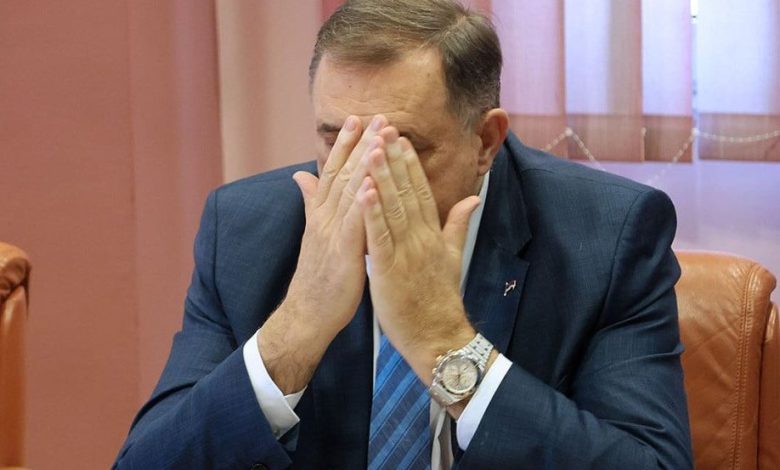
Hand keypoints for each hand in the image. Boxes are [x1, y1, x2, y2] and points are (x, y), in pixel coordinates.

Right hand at [259, 114, 386, 392]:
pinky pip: (353, 224)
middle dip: (361, 143)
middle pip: (344, 174)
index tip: (359, 118)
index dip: (346, 144)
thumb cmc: (317, 275)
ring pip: (350, 192)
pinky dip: (362, 202)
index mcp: (321, 213)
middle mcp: (325, 217)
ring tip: (379, 137)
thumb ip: (310, 202)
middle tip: (378, 115)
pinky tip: (372, 182)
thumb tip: (299, 175)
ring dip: (365, 162)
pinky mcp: (343, 253)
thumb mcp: (313, 233)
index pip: (334, 171)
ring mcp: (332, 234)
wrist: (307, 313)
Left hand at [357, 127, 479, 384]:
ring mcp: (407, 252)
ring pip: (393, 208)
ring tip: (372, 147)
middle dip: (394, 158)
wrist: (438, 336)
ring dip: (382, 177)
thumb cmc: (440, 298)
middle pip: (407, 192)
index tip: (400, 137)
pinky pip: (380, 237)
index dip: (410, 163)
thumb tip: (473, 197)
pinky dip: (371, 213)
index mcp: (433, 234)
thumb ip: (458, 225)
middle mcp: (422, 237)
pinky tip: (363, 191)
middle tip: (384, 127)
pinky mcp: (391, 270)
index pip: (421, 191)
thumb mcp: (453, 257)